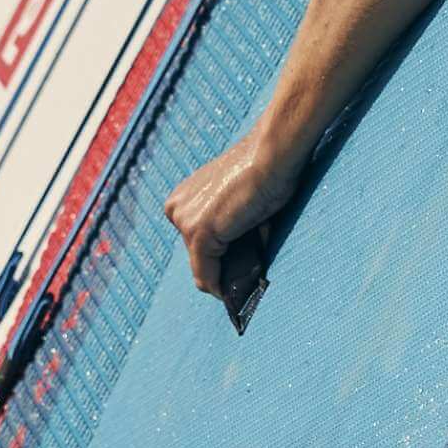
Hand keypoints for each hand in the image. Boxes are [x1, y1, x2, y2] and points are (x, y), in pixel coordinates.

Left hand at [163, 125, 304, 296]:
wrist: (271, 154)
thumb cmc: (265, 171)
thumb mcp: (238, 203)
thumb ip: (230, 229)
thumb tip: (240, 263)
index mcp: (182, 198)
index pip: (195, 242)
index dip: (216, 257)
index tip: (235, 267)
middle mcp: (176, 209)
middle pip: (197, 256)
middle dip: (221, 266)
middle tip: (244, 272)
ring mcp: (185, 222)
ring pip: (202, 268)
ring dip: (223, 276)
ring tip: (244, 275)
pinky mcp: (200, 234)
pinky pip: (206, 275)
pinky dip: (219, 287)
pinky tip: (231, 292)